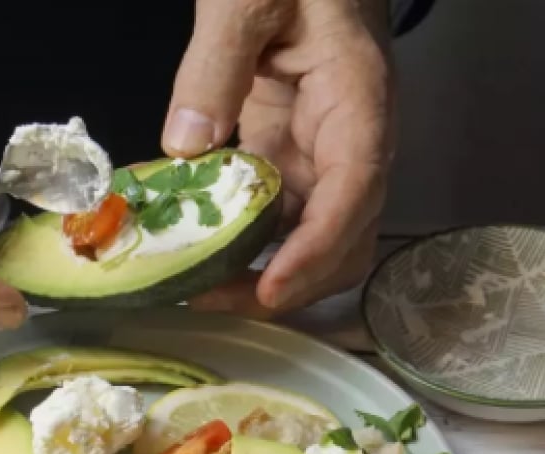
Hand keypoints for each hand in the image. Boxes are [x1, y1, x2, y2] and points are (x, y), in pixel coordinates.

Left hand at [161, 0, 393, 316]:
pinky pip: (275, 212)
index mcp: (357, 98)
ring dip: (263, 271)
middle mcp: (350, 136)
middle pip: (342, 236)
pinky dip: (242, 241)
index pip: (353, 192)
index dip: (315, 251)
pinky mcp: (287, 149)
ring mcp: (319, 148)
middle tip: (209, 298)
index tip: (270, 290)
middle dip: (287, 282)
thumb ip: (215, 64)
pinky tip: (195, 248)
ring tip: (196, 287)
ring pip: (310, 235)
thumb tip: (187, 147)